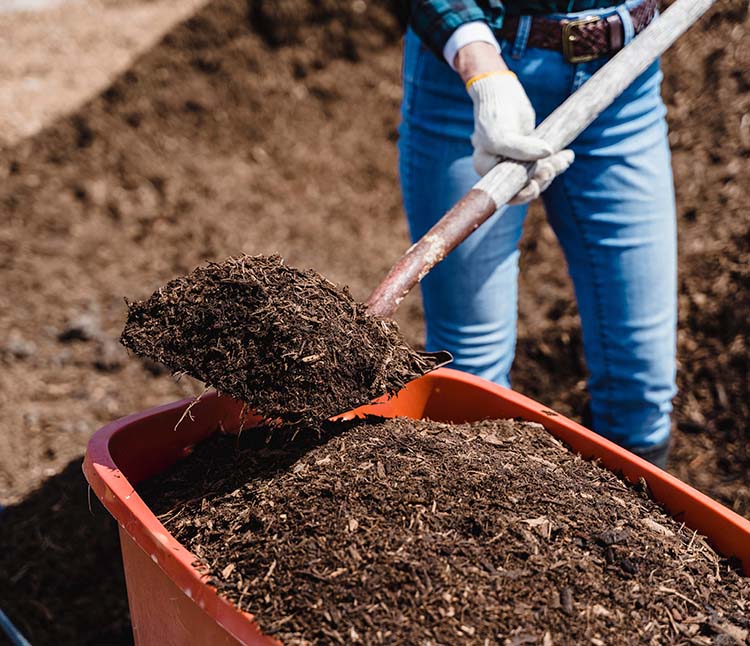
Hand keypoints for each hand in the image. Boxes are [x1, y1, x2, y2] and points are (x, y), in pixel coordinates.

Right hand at [453, 43, 572, 202]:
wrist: (501, 91)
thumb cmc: (494, 114)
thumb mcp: (502, 134)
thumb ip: (521, 149)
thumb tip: (549, 154)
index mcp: (487, 169)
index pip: (505, 193)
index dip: (521, 195)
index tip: (535, 186)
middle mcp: (500, 169)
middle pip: (523, 187)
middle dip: (540, 181)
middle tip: (550, 169)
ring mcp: (516, 161)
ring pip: (537, 176)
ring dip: (552, 170)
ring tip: (564, 159)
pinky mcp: (530, 151)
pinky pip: (545, 163)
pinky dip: (557, 161)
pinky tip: (568, 155)